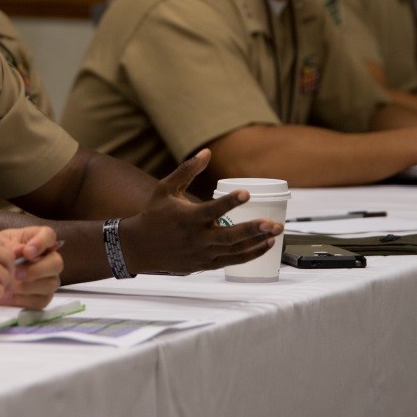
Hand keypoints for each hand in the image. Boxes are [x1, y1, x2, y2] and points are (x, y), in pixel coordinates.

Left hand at [0, 225, 62, 309]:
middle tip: (17, 274)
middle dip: (37, 270)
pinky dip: (24, 299)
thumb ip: (10, 245)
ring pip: (51, 284)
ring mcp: (49, 279)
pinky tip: (10, 296)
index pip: (49, 236)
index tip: (27, 252)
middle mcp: (49, 258)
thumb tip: (19, 251)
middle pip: (56, 263)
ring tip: (9, 287)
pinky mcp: (43, 297)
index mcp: (38, 238)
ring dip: (28, 287)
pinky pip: (41, 300)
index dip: (41, 244)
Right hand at [118, 150, 281, 275]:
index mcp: (187, 217)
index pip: (213, 209)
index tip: (247, 193)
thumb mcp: (165, 188)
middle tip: (273, 223)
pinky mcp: (205, 264)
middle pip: (230, 236)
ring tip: (276, 232)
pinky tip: (265, 245)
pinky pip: (232, 261)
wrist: (140, 247)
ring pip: (235, 250)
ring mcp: (202, 253)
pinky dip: (250, 254)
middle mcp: (196, 238)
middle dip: (253, 229)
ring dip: (257, 242)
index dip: (230, 202)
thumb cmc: (154, 214)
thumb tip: (207, 152)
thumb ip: (187, 170)